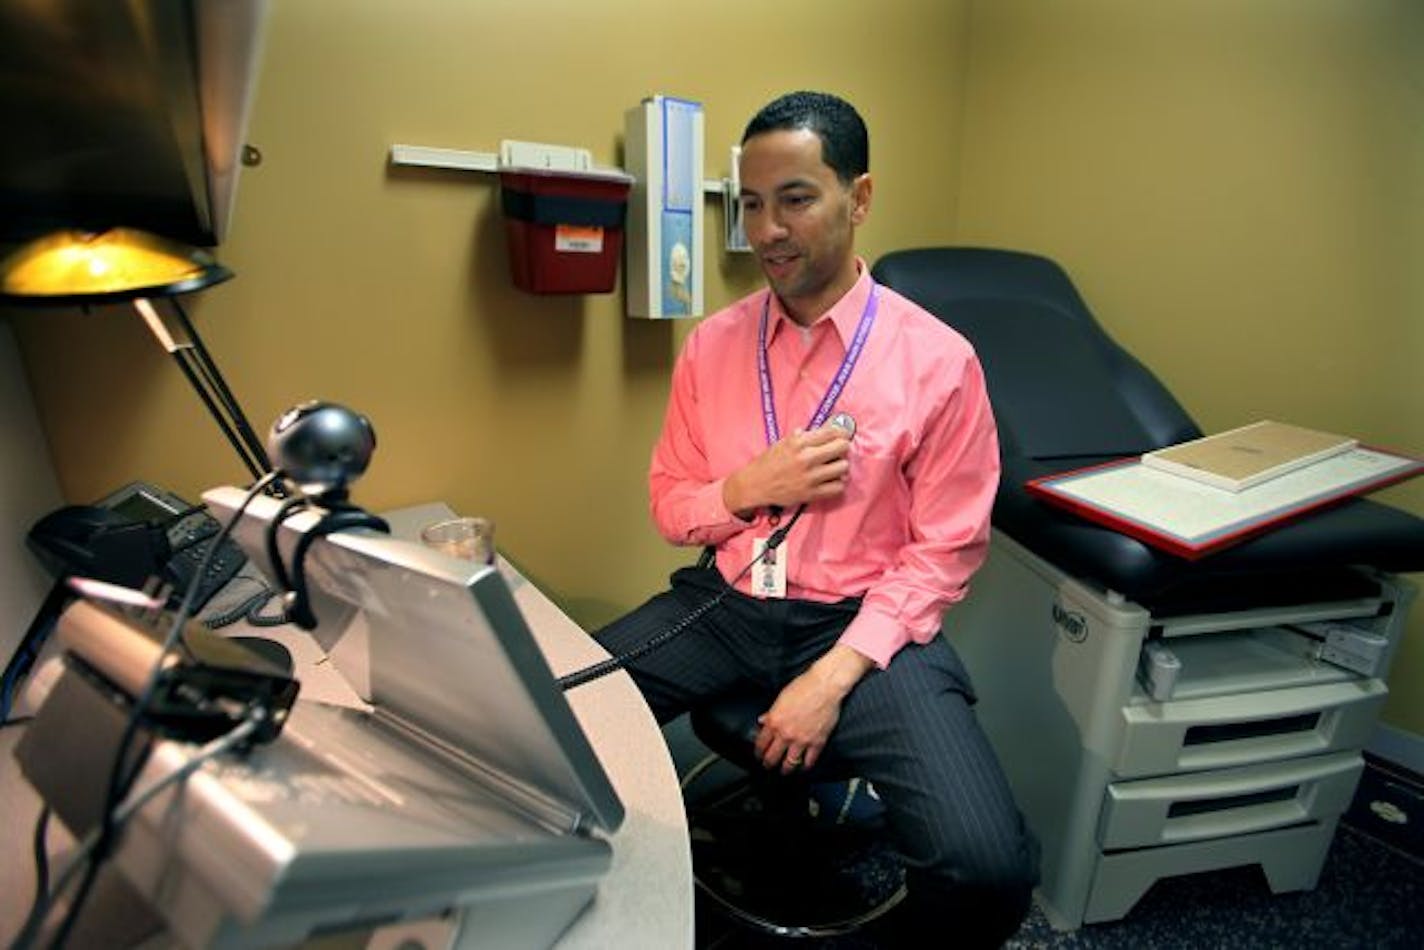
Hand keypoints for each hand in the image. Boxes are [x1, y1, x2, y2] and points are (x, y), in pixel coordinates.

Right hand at [723, 426, 850, 517]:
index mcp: (799, 442)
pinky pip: (838, 488)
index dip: (841, 432)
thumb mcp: (783, 442)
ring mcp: (810, 477)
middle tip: (838, 450)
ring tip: (834, 467)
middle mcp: (807, 458)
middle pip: (843, 447)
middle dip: (843, 447)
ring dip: (841, 466)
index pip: (833, 432)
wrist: (755, 485)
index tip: (842, 435)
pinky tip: (830, 481)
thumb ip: (804, 436)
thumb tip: (826, 429)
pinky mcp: (812, 494)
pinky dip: (837, 484)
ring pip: (843, 467)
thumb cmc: (768, 462)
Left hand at [754, 645, 873, 773]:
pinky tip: (804, 767)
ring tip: (784, 771)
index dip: (758, 752)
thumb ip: (771, 713)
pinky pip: (810, 761)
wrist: (824, 686)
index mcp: (774, 722)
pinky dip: (806, 766)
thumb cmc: (804, 687)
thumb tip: (763, 720)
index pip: (761, 744)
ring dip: (786, 770)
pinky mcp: (817, 742)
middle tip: (768, 766)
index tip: (758, 755)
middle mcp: (786, 734)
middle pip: (772, 758)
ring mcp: (802, 740)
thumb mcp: (781, 698)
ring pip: (790, 763)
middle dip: (768, 764)